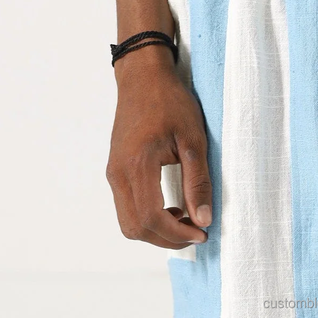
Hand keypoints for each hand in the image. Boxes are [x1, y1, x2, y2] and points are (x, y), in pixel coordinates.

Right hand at [106, 48, 211, 248]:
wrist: (143, 78)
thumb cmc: (170, 103)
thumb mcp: (193, 141)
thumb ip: (198, 182)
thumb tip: (203, 220)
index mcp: (137, 165)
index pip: (152, 218)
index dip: (178, 234)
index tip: (202, 233)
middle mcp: (119, 173)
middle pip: (135, 228)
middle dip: (167, 239)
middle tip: (196, 231)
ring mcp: (114, 173)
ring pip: (129, 222)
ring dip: (157, 231)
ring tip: (185, 219)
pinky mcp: (116, 172)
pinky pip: (127, 209)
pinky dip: (149, 219)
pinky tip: (172, 209)